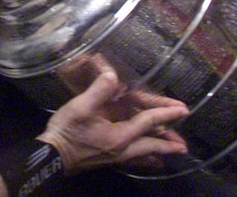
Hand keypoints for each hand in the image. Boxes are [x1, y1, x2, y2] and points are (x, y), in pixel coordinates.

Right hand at [39, 70, 189, 174]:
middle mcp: (123, 148)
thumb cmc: (67, 131)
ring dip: (159, 151)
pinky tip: (150, 160)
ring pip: (144, 153)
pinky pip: (134, 159)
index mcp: (120, 135)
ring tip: (173, 152)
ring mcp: (116, 155)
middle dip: (169, 143)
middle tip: (184, 144)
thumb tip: (113, 75)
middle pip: (152, 144)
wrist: (52, 155)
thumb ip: (99, 90)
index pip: (148, 122)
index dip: (165, 113)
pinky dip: (146, 158)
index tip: (183, 109)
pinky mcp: (108, 157)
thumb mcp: (80, 107)